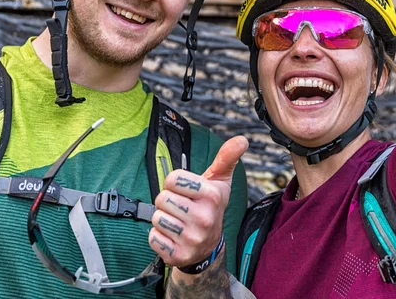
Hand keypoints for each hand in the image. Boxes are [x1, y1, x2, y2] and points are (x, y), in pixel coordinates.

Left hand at [148, 135, 248, 267]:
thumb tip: (242, 139)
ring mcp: (192, 238)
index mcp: (212, 195)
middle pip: (162, 198)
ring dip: (163, 219)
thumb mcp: (220, 181)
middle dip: (168, 201)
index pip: (172, 179)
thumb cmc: (211, 206)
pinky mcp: (179, 255)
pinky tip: (173, 237)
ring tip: (178, 221)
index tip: (185, 190)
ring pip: (157, 218)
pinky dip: (159, 237)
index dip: (174, 183)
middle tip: (181, 208)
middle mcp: (204, 218)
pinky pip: (153, 238)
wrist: (209, 245)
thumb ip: (226, 158)